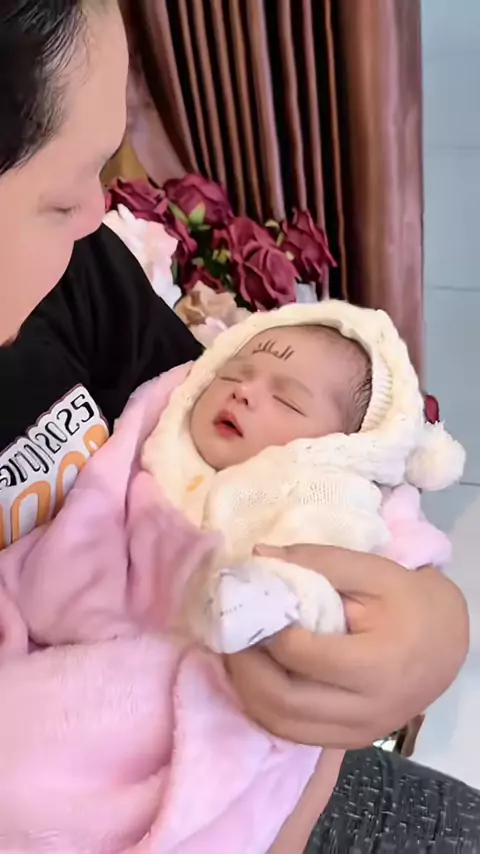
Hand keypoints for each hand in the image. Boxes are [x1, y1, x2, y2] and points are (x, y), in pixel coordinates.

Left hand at [226, 545, 468, 747]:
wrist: (448, 642)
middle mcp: (367, 709)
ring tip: (238, 653)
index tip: (249, 605)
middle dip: (245, 666)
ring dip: (248, 691)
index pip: (301, 655)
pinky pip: (294, 734)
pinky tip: (257, 677)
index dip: (266, 631)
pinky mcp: (350, 741)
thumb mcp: (372, 570)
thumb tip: (259, 556)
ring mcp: (358, 732)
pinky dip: (266, 708)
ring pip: (282, 726)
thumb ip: (318, 560)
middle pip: (283, 701)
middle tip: (230, 633)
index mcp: (376, 665)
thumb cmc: (410, 601)